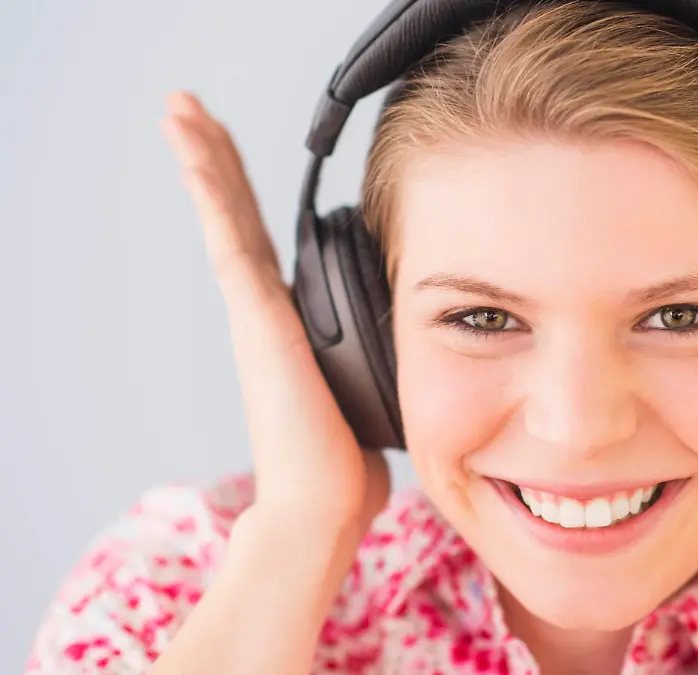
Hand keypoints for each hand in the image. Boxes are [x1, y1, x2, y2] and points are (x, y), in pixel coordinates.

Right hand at [160, 91, 390, 540]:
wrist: (323, 506)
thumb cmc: (344, 463)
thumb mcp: (362, 393)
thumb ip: (366, 364)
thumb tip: (394, 361)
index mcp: (288, 325)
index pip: (264, 242)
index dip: (244, 195)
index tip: (227, 151)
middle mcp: (264, 313)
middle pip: (237, 218)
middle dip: (216, 162)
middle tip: (189, 110)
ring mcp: (255, 315)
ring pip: (225, 219)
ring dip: (203, 159)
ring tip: (177, 107)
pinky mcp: (258, 321)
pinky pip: (230, 242)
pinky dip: (209, 194)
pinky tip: (192, 148)